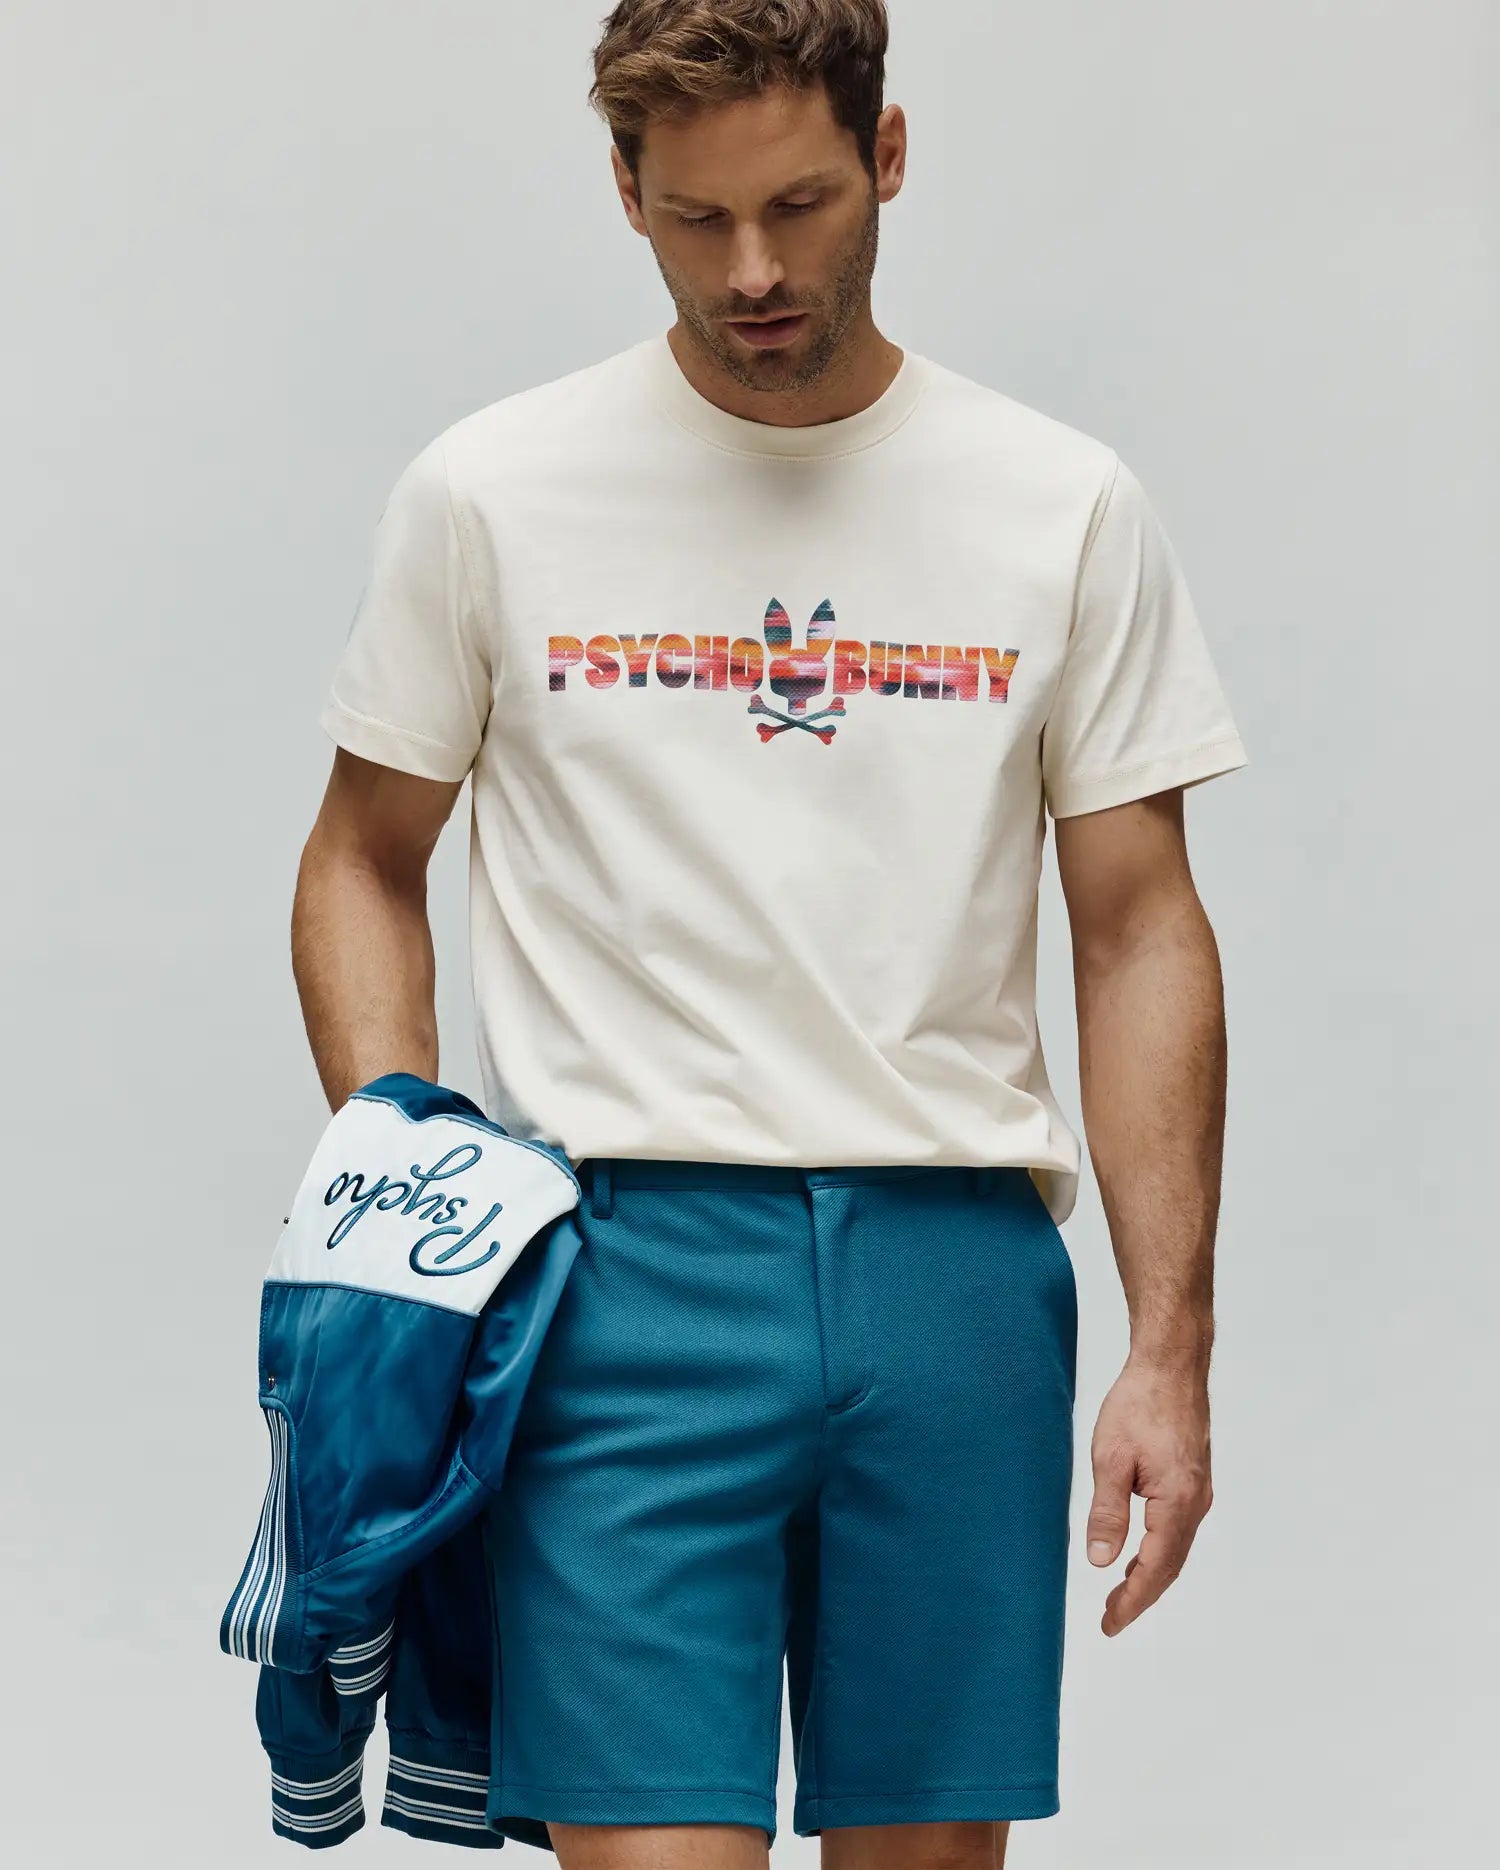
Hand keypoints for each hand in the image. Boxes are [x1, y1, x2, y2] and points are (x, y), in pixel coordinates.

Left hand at [1086, 1354, 1213, 1635]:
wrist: (1171, 1365)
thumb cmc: (1139, 1404)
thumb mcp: (1110, 1458)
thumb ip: (1107, 1512)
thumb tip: (1101, 1562)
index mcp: (1177, 1503)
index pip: (1154, 1568)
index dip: (1132, 1602)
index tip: (1110, 1626)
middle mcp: (1196, 1503)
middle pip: (1171, 1566)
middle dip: (1141, 1596)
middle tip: (1110, 1619)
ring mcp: (1198, 1492)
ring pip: (1176, 1548)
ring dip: (1150, 1574)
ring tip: (1120, 1595)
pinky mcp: (1193, 1479)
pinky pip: (1177, 1529)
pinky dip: (1159, 1550)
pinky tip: (1138, 1553)